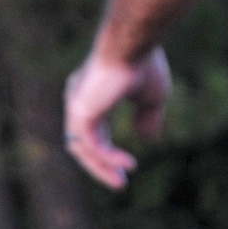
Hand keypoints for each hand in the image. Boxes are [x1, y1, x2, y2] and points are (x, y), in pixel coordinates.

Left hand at [64, 45, 170, 188]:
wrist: (133, 45)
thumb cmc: (143, 63)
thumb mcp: (152, 96)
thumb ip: (148, 117)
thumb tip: (148, 139)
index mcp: (90, 97)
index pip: (92, 133)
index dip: (107, 154)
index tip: (127, 168)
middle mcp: (77, 102)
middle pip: (82, 145)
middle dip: (100, 167)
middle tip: (119, 183)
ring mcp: (75, 107)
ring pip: (83, 148)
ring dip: (101, 167)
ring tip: (121, 182)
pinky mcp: (80, 112)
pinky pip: (91, 144)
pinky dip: (108, 157)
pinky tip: (127, 164)